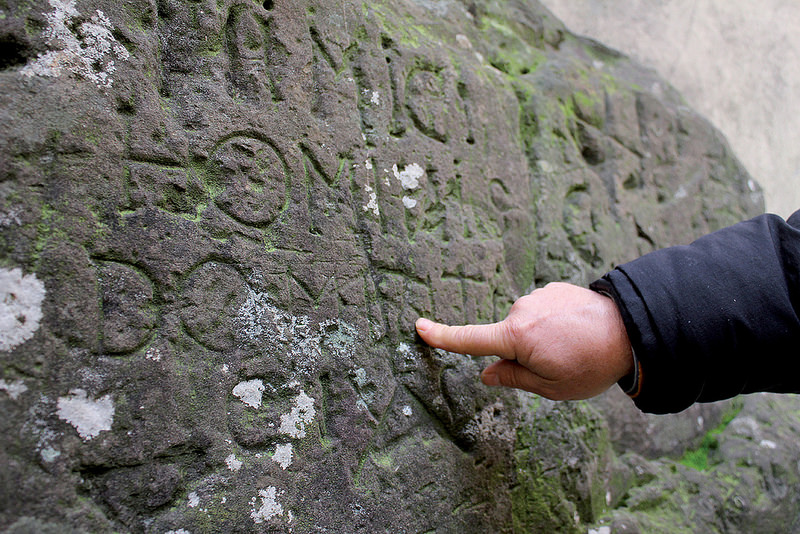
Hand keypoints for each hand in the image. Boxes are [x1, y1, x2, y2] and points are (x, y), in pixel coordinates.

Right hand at [415, 282, 633, 400]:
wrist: (631, 329)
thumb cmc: (591, 363)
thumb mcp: (551, 386)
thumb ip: (514, 378)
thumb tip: (487, 374)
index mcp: (516, 336)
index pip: (470, 339)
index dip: (442, 336)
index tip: (419, 327)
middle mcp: (522, 310)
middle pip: (508, 338)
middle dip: (523, 353)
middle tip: (558, 365)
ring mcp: (538, 296)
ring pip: (527, 325)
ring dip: (541, 337)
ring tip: (574, 347)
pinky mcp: (553, 288)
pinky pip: (542, 312)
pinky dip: (553, 324)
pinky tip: (577, 331)